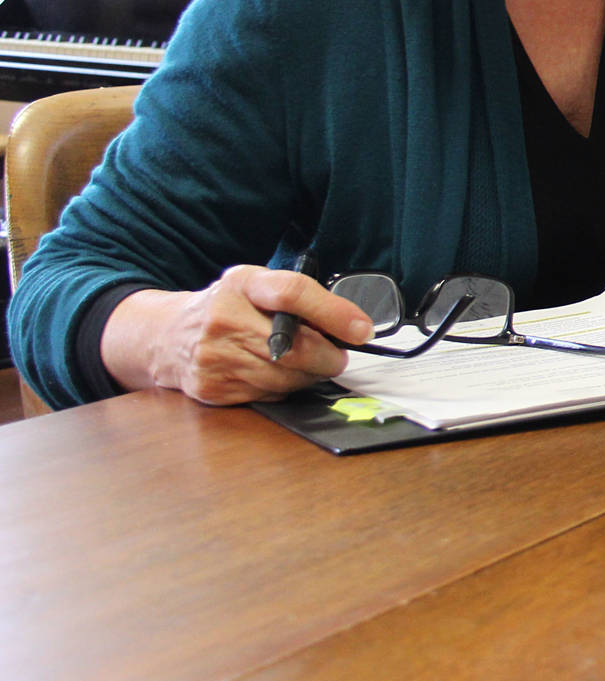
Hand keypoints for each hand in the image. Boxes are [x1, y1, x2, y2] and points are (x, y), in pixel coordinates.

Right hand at [100, 265, 376, 405]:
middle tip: (336, 354)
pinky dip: (283, 389)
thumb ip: (298, 295)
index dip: (334, 313)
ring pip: (287, 378)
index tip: (362, 330)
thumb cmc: (226, 306)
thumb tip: (350, 323)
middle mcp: (223, 319)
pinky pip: (268, 396)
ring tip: (305, 364)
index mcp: (242, 284)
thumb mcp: (257, 284)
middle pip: (297, 348)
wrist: (167, 337)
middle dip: (328, 356)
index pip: (293, 293)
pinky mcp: (212, 388)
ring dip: (308, 376)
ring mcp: (214, 357)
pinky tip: (274, 375)